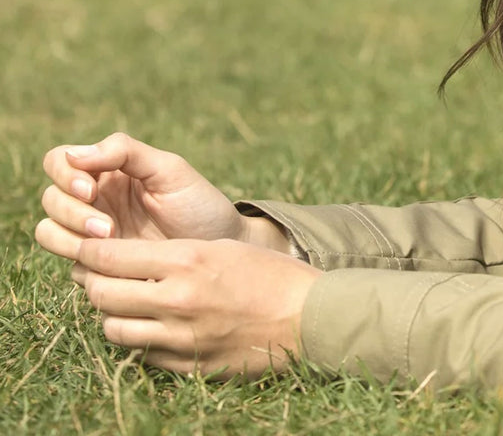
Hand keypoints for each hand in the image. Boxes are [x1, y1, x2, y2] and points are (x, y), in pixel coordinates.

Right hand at [36, 132, 276, 259]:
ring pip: (48, 231)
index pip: (60, 161)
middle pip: (51, 198)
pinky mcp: (98, 266)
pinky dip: (81, 262)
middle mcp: (94, 200)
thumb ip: (125, 152)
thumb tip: (74, 153)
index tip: (89, 188)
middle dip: (72, 212)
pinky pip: (70, 265)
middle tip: (108, 226)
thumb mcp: (169, 170)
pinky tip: (114, 263)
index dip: (64, 174)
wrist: (219, 247)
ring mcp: (93, 234)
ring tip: (110, 240)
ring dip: (68, 236)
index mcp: (108, 170)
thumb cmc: (198, 203)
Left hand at [73, 237, 321, 376]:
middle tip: (95, 274)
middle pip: (103, 293)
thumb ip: (174, 254)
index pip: (111, 256)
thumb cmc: (269, 273)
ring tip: (124, 301)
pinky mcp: (185, 366)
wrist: (306, 317)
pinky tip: (150, 325)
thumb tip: (127, 259)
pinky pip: (140, 353)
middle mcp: (177, 299)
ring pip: (112, 328)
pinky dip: (137, 338)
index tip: (84, 246)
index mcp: (187, 260)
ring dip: (111, 313)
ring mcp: (179, 337)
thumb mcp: (222, 248)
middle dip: (91, 282)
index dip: (89, 251)